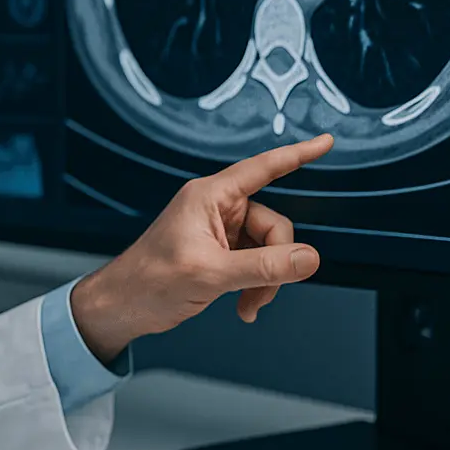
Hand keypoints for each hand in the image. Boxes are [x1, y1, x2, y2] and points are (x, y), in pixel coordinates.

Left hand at [71, 135, 331, 362]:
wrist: (123, 307)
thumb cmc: (148, 281)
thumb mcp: (211, 274)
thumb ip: (264, 267)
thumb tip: (309, 258)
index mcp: (209, 197)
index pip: (263, 169)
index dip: (297, 155)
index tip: (326, 141)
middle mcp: (216, 209)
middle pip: (274, 225)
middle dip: (275, 263)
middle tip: (259, 295)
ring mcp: (219, 232)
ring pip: (268, 249)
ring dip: (265, 281)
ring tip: (247, 305)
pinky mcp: (219, 253)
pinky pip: (255, 263)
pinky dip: (256, 286)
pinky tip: (243, 305)